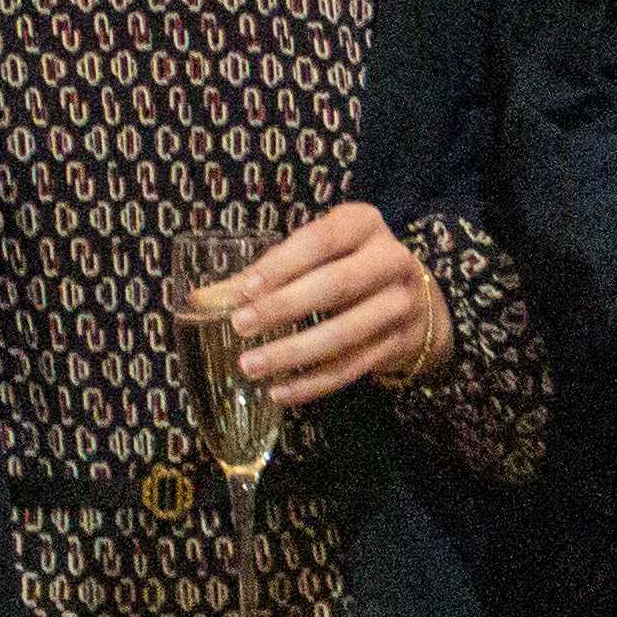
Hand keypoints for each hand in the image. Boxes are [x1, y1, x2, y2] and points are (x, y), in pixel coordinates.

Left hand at [201, 203, 451, 408]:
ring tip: (250, 365)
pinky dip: (313, 383)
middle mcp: (391, 259)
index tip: (244, 290)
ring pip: (345, 334)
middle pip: (337, 285)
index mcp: (363, 224)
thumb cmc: (346, 267)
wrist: (415, 300)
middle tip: (240, 326)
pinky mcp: (400, 344)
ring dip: (293, 352)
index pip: (320, 240)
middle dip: (285, 307)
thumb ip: (263, 275)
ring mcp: (400, 304)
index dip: (282, 265)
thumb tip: (201, 300)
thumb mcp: (315, 256)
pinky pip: (352, 368)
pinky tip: (279, 391)